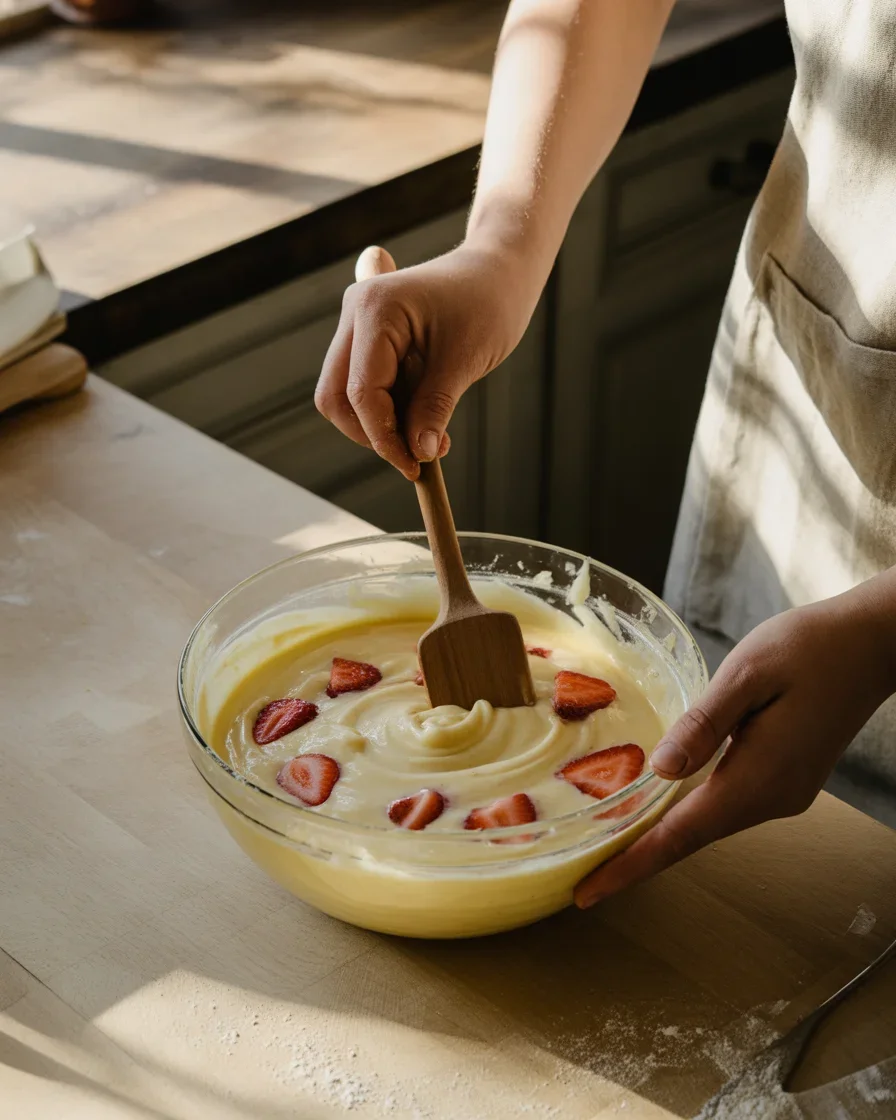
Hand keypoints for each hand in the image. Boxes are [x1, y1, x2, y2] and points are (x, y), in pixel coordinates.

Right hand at [315, 244, 535, 479]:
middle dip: (371, 434)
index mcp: (374, 309)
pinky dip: (389, 411)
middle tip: (416, 455)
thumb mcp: (465, 359)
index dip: (383, 437)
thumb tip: (418, 453)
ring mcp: (358, 325)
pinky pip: (364, 386)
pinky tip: (424, 418)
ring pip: (345, 396)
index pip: (361, 392)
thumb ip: (435, 407)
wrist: (499, 271)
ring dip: (381, 425)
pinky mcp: (369, 339)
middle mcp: (355, 313)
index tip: (414, 465)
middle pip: (335, 396)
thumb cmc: (488, 301)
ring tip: (431, 436)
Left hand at [575, 583, 895, 907]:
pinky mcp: (786, 780)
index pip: (681, 834)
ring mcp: (783, 793)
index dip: (632, 864)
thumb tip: (660, 770)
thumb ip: (703, 725)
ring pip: (709, 822)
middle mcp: (772, 798)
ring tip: (610, 843)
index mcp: (758, 777)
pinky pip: (726, 804)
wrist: (870, 645)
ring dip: (662, 835)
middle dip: (637, 857)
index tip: (590, 893)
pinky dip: (688, 812)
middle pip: (692, 838)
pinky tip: (660, 804)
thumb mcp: (746, 674)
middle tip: (584, 877)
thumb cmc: (808, 649)